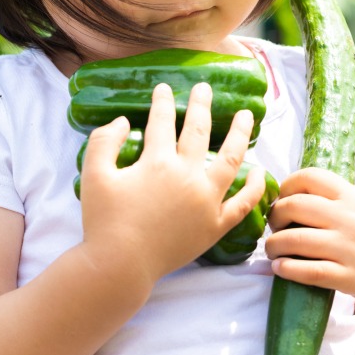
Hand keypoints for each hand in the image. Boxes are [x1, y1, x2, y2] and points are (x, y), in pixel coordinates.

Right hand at [78, 82, 266, 284]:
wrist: (120, 266)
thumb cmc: (104, 221)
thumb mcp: (94, 175)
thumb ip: (104, 141)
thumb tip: (122, 120)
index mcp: (157, 163)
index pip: (162, 122)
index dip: (163, 102)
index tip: (164, 88)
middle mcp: (187, 177)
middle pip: (199, 131)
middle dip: (201, 105)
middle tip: (204, 88)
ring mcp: (206, 202)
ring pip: (231, 159)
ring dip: (239, 133)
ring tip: (246, 115)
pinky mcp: (215, 226)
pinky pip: (243, 204)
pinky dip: (255, 187)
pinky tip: (260, 171)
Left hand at [265, 168, 354, 306]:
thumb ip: (338, 197)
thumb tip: (298, 192)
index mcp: (352, 196)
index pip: (310, 177)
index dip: (287, 185)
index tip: (281, 198)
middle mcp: (348, 218)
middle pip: (294, 206)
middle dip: (275, 216)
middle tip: (274, 226)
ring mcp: (348, 248)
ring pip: (295, 240)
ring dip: (274, 245)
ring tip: (272, 250)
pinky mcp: (350, 277)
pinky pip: (309, 271)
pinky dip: (287, 269)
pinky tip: (281, 268)